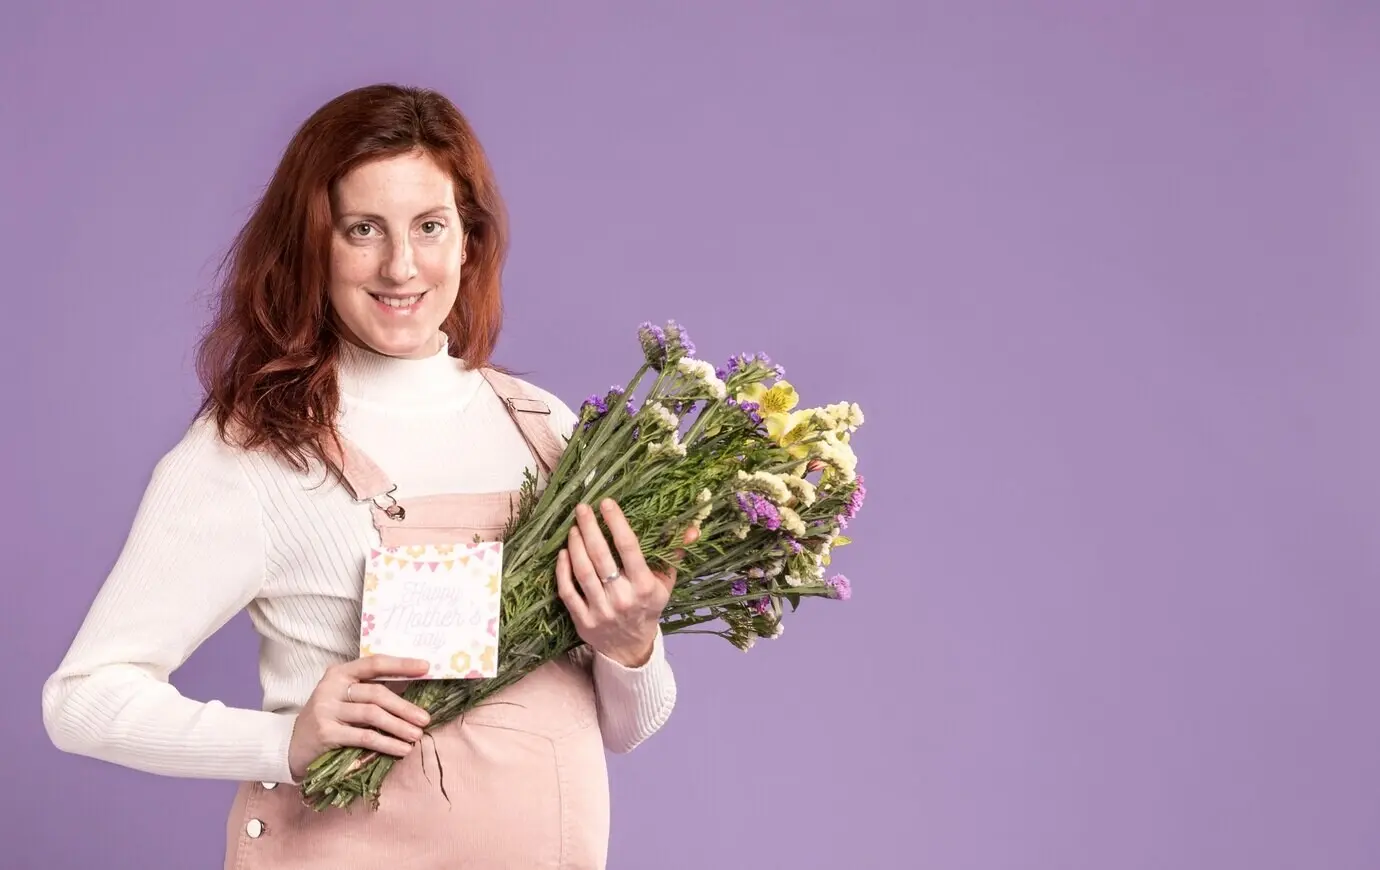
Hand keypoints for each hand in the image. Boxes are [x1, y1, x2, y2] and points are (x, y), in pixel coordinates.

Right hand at [287, 654, 432, 780]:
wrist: (291, 745)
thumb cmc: (328, 719)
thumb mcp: (345, 699)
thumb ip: (370, 691)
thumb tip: (412, 690)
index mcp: (339, 673)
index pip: (374, 663)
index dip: (401, 665)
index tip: (426, 667)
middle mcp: (331, 687)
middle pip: (376, 693)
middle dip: (404, 707)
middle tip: (425, 719)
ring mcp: (326, 709)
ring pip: (372, 715)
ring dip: (399, 726)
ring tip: (417, 736)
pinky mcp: (326, 733)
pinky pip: (364, 736)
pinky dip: (387, 743)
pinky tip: (401, 749)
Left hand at [555, 498, 698, 667]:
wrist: (631, 647)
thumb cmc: (648, 607)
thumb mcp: (666, 583)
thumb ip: (675, 553)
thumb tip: (692, 528)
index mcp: (644, 586)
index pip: (628, 547)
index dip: (616, 523)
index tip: (606, 502)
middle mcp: (622, 597)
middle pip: (601, 556)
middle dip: (590, 528)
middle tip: (582, 508)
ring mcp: (600, 610)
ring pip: (583, 571)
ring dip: (575, 545)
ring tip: (574, 527)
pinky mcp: (582, 620)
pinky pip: (568, 591)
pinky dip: (563, 570)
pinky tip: (563, 553)